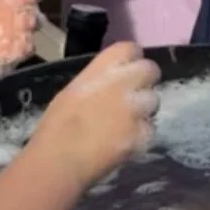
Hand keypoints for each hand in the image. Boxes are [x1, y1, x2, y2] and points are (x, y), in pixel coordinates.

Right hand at [32, 40, 159, 188]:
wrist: (58, 161)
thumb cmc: (55, 126)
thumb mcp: (73, 91)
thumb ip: (97, 81)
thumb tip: (110, 84)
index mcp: (102, 68)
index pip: (131, 48)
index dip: (131, 60)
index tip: (126, 71)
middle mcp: (124, 82)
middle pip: (151, 70)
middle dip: (144, 81)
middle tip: (132, 96)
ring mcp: (136, 109)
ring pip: (154, 101)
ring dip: (143, 110)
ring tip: (127, 123)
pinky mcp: (143, 134)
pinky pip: (150, 130)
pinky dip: (140, 136)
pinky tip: (125, 143)